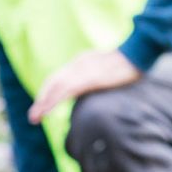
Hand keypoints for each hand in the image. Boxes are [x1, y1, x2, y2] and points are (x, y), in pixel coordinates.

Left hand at [27, 49, 142, 123]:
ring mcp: (82, 71)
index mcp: (82, 61)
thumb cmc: (129, 63)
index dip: (47, 92)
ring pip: (55, 88)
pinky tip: (47, 111)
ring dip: (43, 104)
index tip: (42, 105)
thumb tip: (91, 88)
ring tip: (35, 118)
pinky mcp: (89, 79)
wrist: (138, 53)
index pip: (58, 77)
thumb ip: (96, 76)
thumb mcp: (107, 69)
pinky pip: (65, 91)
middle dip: (41, 100)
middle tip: (33, 117)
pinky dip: (53, 101)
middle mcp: (78, 64)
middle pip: (53, 82)